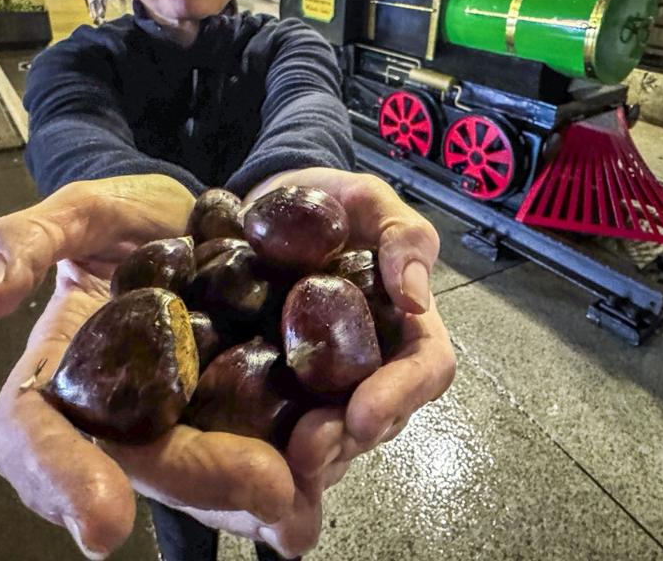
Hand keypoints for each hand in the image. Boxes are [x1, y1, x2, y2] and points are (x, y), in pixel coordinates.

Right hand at [0, 177, 297, 557]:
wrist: (192, 216)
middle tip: (264, 488)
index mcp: (58, 375)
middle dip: (199, 484)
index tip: (103, 523)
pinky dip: (288, 478)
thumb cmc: (123, 218)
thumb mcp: (80, 211)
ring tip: (300, 509)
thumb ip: (29, 240)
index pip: (32, 435)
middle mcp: (113, 416)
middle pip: (140, 467)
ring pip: (201, 482)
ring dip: (252, 503)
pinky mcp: (230, 416)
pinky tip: (318, 494)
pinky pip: (251, 457)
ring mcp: (176, 423)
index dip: (59, 478)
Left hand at [242, 169, 457, 535]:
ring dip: (307, 455)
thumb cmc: (331, 202)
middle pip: (376, 421)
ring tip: (273, 460)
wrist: (268, 206)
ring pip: (331, 438)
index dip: (399, 397)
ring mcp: (324, 385)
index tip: (363, 414)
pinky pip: (279, 430)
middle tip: (305, 451)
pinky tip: (237, 453)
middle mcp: (372, 366)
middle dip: (343, 441)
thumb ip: (404, 236)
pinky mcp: (278, 392)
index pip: (425, 372)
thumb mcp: (370, 201)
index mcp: (405, 327)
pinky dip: (265, 447)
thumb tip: (416, 298)